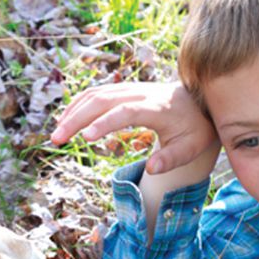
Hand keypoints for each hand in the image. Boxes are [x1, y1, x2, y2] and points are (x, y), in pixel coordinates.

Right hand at [51, 81, 218, 174]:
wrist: (202, 101)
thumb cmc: (196, 129)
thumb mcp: (192, 148)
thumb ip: (172, 159)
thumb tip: (151, 169)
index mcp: (157, 108)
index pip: (126, 112)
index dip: (105, 123)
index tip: (85, 138)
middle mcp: (141, 93)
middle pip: (103, 99)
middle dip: (76, 118)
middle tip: (57, 140)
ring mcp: (131, 89)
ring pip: (95, 93)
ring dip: (73, 111)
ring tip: (56, 134)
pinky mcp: (124, 89)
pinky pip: (97, 92)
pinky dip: (78, 105)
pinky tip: (66, 121)